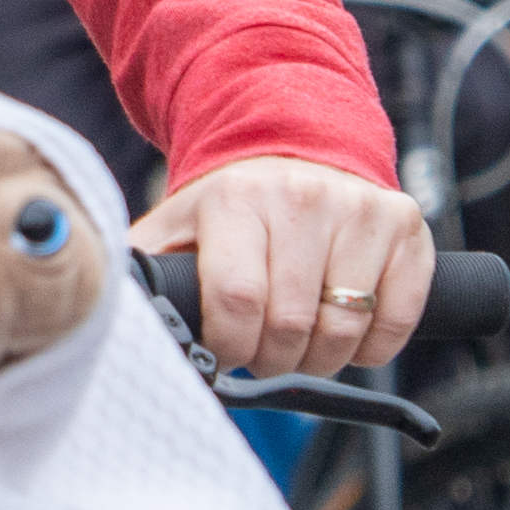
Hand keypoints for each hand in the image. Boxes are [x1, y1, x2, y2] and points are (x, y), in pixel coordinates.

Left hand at [132, 153, 429, 376]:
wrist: (299, 151)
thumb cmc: (231, 210)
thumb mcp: (177, 227)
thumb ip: (145, 271)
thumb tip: (102, 313)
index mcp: (237, 200)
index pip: (238, 300)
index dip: (232, 346)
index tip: (227, 350)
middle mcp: (304, 197)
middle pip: (291, 324)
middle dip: (272, 358)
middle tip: (262, 351)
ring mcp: (361, 210)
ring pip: (345, 329)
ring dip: (321, 358)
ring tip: (300, 341)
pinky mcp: (407, 227)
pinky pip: (396, 320)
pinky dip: (372, 346)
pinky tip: (347, 329)